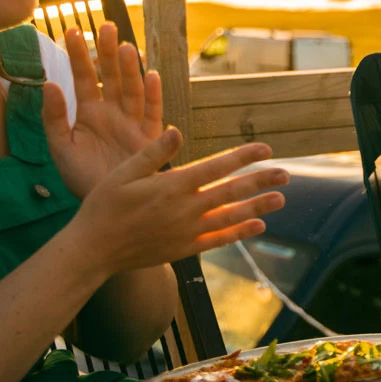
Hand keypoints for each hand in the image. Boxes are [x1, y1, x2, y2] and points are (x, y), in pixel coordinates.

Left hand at [41, 21, 162, 198]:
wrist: (108, 208)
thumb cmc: (82, 180)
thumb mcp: (60, 149)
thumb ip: (53, 117)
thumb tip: (49, 84)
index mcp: (88, 114)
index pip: (83, 78)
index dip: (78, 55)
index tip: (71, 31)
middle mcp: (112, 114)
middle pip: (110, 77)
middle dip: (108, 52)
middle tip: (105, 26)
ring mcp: (132, 124)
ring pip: (131, 89)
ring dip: (129, 68)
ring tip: (125, 46)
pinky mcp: (149, 139)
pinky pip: (152, 113)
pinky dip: (152, 95)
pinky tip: (151, 75)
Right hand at [66, 130, 288, 277]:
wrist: (94, 250)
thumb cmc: (103, 206)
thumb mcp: (122, 173)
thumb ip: (152, 153)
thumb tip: (176, 131)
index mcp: (171, 185)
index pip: (216, 167)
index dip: (243, 157)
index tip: (265, 149)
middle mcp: (185, 208)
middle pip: (230, 191)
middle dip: (260, 180)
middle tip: (286, 173)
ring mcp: (187, 231)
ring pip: (231, 216)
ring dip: (257, 206)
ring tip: (281, 198)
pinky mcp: (185, 248)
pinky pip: (218, 240)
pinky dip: (239, 233)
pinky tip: (258, 226)